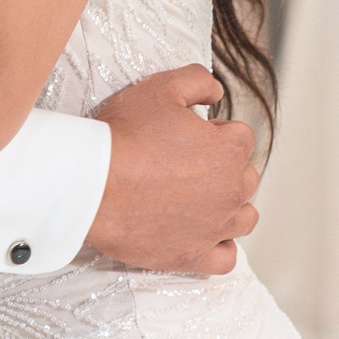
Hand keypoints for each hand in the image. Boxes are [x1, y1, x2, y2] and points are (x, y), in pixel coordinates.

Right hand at [85, 64, 258, 275]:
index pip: (240, 136)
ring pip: (243, 217)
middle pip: (245, 176)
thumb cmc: (124, 137)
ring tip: (198, 196)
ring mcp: (214, 228)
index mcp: (228, 150)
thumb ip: (198, 80)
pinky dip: (220, 246)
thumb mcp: (161, 88)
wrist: (93, 184)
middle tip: (183, 161)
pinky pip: (225, 258)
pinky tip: (202, 233)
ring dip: (228, 205)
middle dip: (222, 166)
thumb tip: (216, 92)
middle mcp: (231, 191)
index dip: (214, 131)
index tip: (188, 134)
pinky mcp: (193, 256)